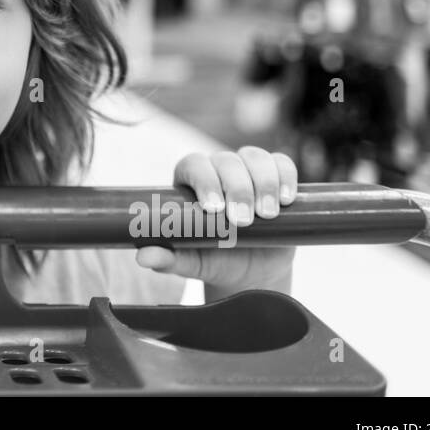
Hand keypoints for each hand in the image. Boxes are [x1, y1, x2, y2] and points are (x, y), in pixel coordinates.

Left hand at [135, 147, 297, 293]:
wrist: (251, 271)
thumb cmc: (214, 260)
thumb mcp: (190, 263)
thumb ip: (168, 259)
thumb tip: (143, 258)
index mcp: (190, 182)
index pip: (194, 165)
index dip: (204, 180)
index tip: (213, 208)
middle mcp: (218, 170)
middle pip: (226, 161)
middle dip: (236, 188)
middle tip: (242, 220)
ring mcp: (248, 171)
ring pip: (255, 158)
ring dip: (263, 183)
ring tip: (266, 214)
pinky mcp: (276, 177)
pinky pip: (282, 163)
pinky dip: (286, 176)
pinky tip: (287, 199)